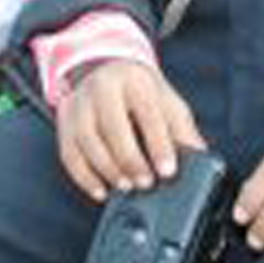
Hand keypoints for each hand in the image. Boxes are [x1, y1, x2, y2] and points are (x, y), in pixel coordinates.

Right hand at [56, 56, 209, 201]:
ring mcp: (79, 105)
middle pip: (113, 127)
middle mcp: (102, 88)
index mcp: (134, 79)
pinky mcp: (64, 123)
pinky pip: (70, 155)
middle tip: (146, 182)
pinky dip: (84, 178)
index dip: (159, 145)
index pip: (147, 113)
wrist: (107, 72)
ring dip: (108, 170)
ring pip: (88, 142)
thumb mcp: (167, 102)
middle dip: (130, 160)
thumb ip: (182, 130)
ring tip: (126, 186)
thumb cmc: (140, 92)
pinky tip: (101, 190)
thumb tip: (199, 159)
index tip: (168, 170)